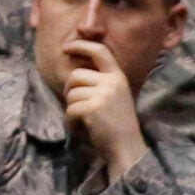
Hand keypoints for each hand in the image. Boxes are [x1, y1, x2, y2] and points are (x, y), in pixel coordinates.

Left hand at [60, 38, 148, 178]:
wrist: (127, 149)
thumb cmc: (118, 126)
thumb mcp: (115, 97)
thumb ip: (101, 83)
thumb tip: (75, 74)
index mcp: (118, 78)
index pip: (100, 51)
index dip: (81, 45)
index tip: (66, 47)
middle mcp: (112, 83)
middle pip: (76, 76)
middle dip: (70, 91)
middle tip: (77, 107)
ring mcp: (103, 95)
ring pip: (71, 94)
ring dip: (72, 109)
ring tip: (84, 121)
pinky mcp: (92, 108)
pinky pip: (70, 109)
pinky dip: (72, 122)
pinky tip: (83, 129)